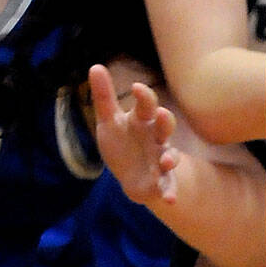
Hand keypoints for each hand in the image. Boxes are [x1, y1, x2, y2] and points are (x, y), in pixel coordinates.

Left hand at [89, 63, 179, 203]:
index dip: (144, 96)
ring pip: (170, 156)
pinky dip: (169, 192)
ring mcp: (160, 158)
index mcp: (142, 121)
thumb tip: (95, 65)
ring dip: (170, 158)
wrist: (130, 173)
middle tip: (161, 114)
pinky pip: (168, 186)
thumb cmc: (121, 140)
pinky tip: (168, 201)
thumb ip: (104, 96)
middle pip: (165, 126)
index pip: (146, 105)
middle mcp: (156, 137)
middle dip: (165, 120)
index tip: (136, 87)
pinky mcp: (161, 180)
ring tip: (165, 162)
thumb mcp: (109, 119)